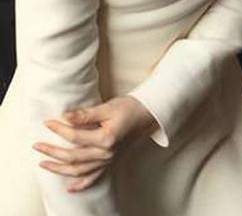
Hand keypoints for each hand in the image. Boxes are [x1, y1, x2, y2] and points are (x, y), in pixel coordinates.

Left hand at [33, 96, 156, 191]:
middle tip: (37, 145)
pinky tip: (69, 188)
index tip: (48, 123)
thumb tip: (65, 116)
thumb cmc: (130, 108)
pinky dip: (81, 185)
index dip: (59, 129)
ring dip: (59, 169)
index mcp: (106, 138)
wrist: (149, 115)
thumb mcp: (108, 107)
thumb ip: (86, 114)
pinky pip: (94, 178)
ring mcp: (109, 160)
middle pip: (73, 157)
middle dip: (52, 152)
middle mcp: (106, 153)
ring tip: (44, 164)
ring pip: (79, 171)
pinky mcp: (111, 162)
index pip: (76, 136)